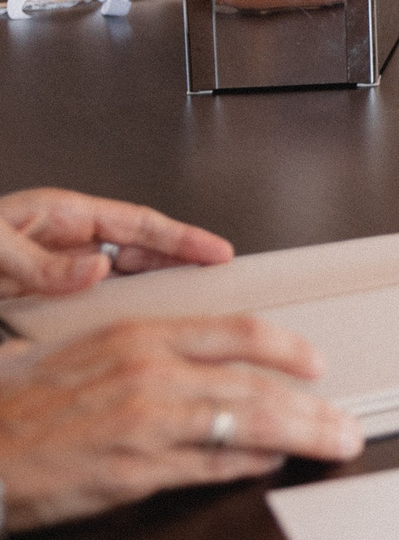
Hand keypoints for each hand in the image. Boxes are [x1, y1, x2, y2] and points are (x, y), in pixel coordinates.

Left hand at [0, 188, 233, 300]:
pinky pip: (90, 303)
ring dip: (148, 289)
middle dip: (179, 262)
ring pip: (120, 276)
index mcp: (62, 215)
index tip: (218, 252)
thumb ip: (42, 261)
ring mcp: (55, 267)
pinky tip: (124, 324)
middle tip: (215, 281)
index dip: (184, 237)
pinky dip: (115, 312)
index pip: (139, 224)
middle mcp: (64, 240)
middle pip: (138, 249)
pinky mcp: (40, 295)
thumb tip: (97, 270)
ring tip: (181, 305)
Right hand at [0, 315, 363, 530]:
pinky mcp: (137, 470)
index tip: (316, 362)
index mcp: (140, 336)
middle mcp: (151, 373)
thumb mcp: (89, 355)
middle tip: (347, 419)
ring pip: (248, 424)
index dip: (288, 348)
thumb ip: (150, 357)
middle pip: (257, 385)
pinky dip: (248, 465)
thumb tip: (208, 369)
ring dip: (301, 435)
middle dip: (313, 405)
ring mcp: (147, 423)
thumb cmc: (23, 405)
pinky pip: (211, 465)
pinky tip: (271, 464)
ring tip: (333, 441)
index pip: (239, 333)